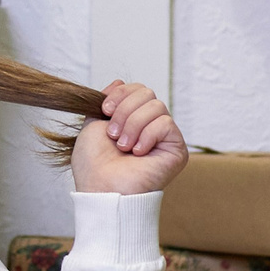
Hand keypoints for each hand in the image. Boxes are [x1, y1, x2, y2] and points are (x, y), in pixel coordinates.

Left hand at [69, 81, 187, 196]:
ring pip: (156, 106)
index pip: (137, 89)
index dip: (120, 94)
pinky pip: (165, 124)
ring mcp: (164, 138)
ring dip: (133, 125)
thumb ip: (107, 102)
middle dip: (124, 110)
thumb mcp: (93, 124)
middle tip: (112, 134)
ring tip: (123, 146)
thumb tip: (119, 81)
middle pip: (147, 93)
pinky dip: (147, 135)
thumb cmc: (94, 165)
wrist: (102, 189)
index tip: (104, 110)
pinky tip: (138, 153)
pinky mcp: (176, 149)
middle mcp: (150, 126)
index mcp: (131, 120)